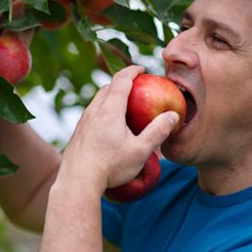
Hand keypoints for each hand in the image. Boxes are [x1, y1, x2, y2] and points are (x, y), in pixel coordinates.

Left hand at [58, 65, 179, 192]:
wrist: (77, 181)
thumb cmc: (111, 166)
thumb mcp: (141, 150)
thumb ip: (158, 131)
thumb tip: (173, 115)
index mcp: (109, 110)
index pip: (121, 80)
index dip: (132, 71)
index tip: (142, 69)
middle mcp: (93, 111)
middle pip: (107, 88)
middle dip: (122, 82)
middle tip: (136, 87)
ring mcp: (83, 122)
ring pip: (97, 101)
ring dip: (111, 97)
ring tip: (124, 106)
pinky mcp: (77, 133)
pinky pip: (91, 114)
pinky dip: (102, 111)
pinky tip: (109, 126)